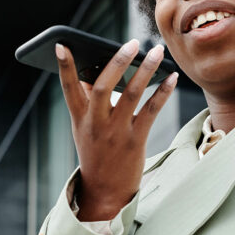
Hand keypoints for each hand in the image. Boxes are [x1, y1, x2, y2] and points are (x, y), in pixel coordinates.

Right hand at [56, 38, 178, 222]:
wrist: (105, 190)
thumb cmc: (95, 151)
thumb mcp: (84, 127)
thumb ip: (88, 101)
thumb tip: (96, 68)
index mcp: (79, 118)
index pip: (68, 88)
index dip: (64, 67)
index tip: (61, 45)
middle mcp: (95, 124)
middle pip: (103, 88)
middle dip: (117, 63)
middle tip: (132, 43)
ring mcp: (116, 133)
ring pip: (132, 95)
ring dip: (146, 71)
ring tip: (157, 52)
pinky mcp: (135, 141)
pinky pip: (151, 111)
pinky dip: (163, 92)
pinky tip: (172, 77)